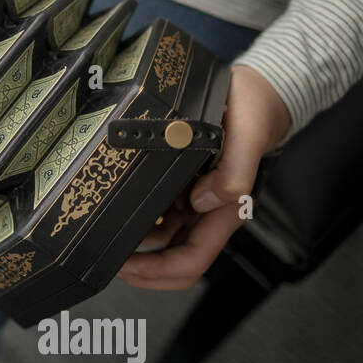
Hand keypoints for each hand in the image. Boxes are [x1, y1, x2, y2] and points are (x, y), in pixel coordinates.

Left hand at [118, 64, 290, 290]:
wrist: (256, 91)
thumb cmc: (255, 111)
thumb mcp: (248, 134)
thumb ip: (234, 171)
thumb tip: (205, 201)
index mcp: (226, 210)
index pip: (192, 259)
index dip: (159, 271)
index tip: (127, 266)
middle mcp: (210, 212)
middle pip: (175, 260)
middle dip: (143, 268)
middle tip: (108, 259)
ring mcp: (196, 202)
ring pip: (164, 241)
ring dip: (138, 247)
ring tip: (105, 236)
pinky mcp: (185, 187)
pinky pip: (160, 214)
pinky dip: (141, 219)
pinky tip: (119, 211)